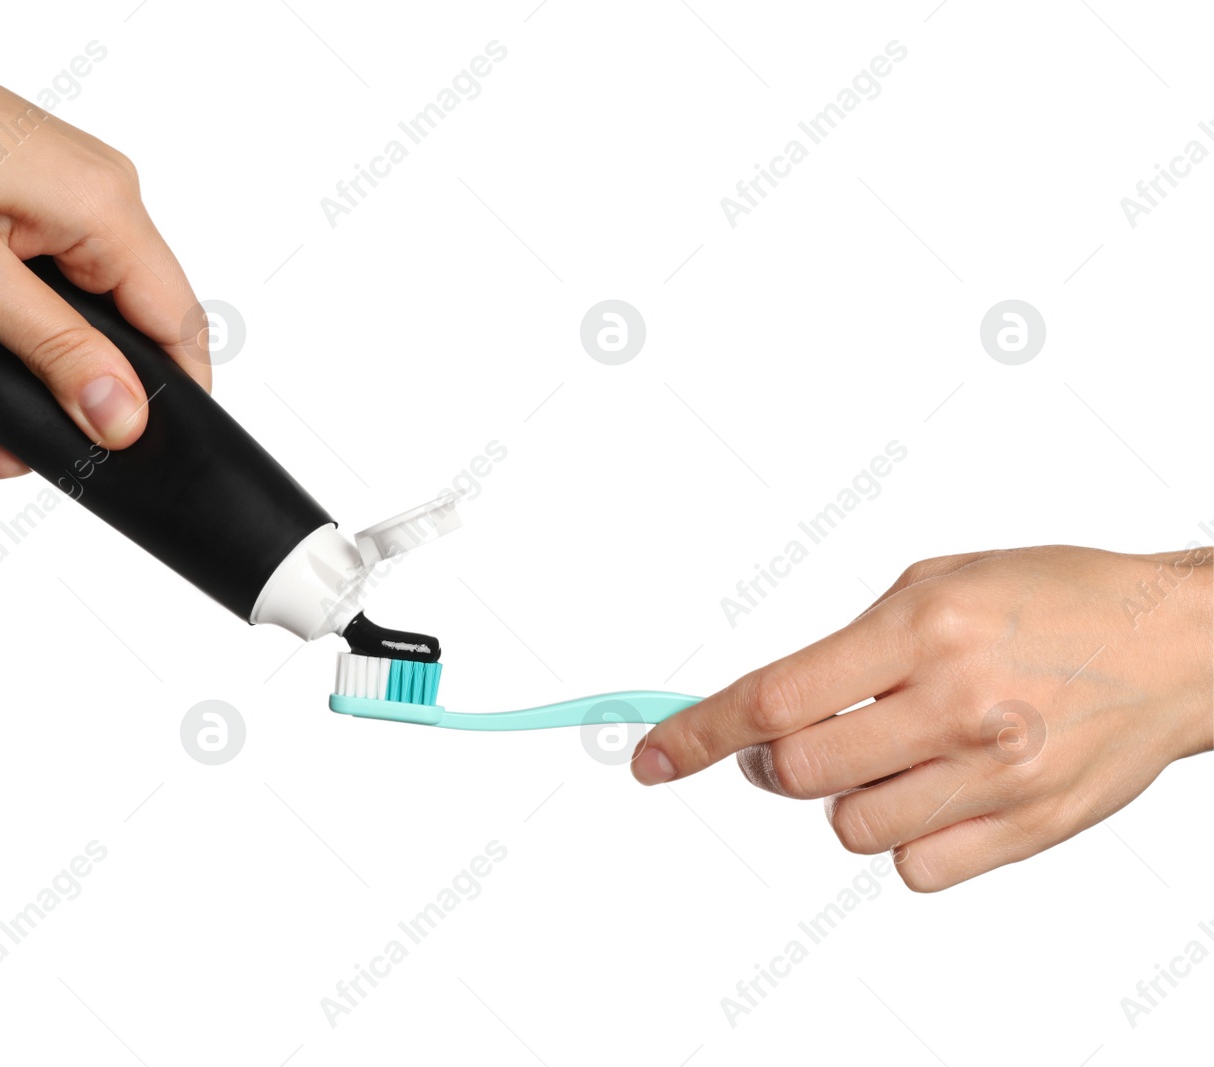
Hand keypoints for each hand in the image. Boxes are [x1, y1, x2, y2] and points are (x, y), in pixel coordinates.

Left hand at [0, 1, 209, 476]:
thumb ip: (53, 352)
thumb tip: (123, 418)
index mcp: (106, 208)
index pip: (179, 324)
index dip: (174, 398)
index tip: (142, 456)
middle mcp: (107, 195)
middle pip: (136, 323)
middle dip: (87, 394)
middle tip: (26, 449)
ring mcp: (78, 192)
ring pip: (93, 308)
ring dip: (47, 368)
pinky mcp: (46, 196)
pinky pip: (61, 278)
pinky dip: (29, 326)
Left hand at [631, 546, 1212, 890]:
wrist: (1176, 645)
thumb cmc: (1055, 601)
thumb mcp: (938, 583)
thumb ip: (850, 647)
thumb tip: (768, 709)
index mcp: (923, 629)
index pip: (772, 699)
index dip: (695, 734)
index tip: (653, 757)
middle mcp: (956, 705)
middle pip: (798, 772)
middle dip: (775, 763)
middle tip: (807, 739)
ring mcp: (995, 775)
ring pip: (852, 828)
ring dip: (847, 797)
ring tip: (896, 756)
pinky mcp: (1029, 827)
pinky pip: (915, 868)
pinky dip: (906, 838)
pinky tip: (938, 792)